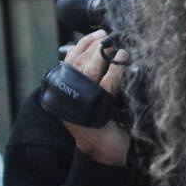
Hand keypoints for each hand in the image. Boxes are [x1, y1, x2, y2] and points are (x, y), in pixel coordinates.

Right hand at [60, 29, 130, 166]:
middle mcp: (68, 97)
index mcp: (63, 92)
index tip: (96, 34)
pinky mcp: (97, 110)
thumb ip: (89, 80)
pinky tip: (122, 62)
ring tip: (115, 46)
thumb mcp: (91, 99)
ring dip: (102, 55)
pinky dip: (115, 70)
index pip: (69, 61)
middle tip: (107, 37)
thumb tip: (101, 52)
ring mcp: (80, 104)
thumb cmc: (101, 123)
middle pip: (77, 63)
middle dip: (93, 46)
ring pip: (88, 71)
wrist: (104, 152)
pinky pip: (106, 84)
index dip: (82, 45)